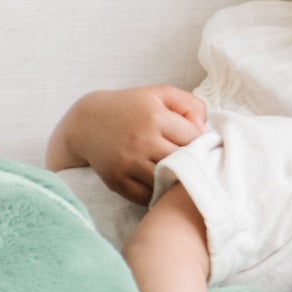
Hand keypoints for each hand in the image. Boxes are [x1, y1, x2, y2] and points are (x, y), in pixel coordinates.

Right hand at [47, 87, 206, 202]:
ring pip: (168, 182)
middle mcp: (142, 140)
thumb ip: (190, 105)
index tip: (201, 147)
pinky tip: (161, 186)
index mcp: (155, 117)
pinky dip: (158, 194)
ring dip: (176, 182)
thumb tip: (204, 131)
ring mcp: (128, 162)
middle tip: (194, 165)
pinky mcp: (117, 180)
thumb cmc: (132, 108)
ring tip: (179, 177)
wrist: (86, 122)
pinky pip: (148, 197)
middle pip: (184, 163)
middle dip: (193, 165)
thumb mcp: (160, 95)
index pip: (195, 139)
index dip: (202, 144)